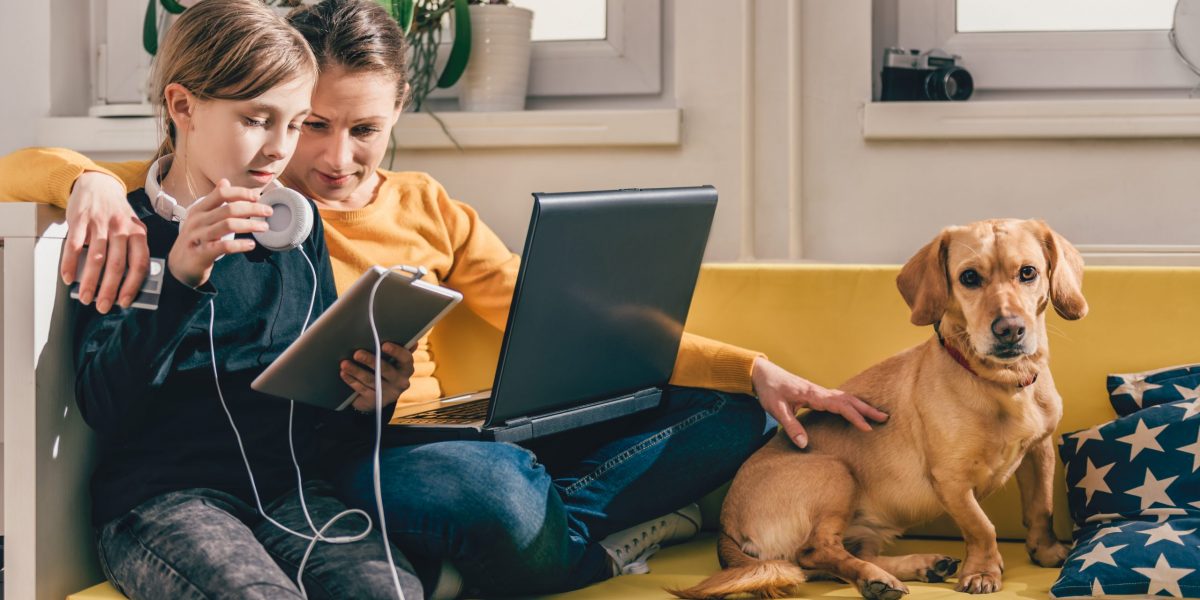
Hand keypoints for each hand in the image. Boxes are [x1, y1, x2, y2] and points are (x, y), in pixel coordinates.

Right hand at [61, 171, 148, 312]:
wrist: (98, 185)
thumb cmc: (117, 214)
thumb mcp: (132, 228)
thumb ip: (133, 250)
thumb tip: (128, 283)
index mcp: (138, 233)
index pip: (139, 264)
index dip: (132, 285)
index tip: (124, 302)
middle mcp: (121, 228)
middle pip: (117, 265)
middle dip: (109, 290)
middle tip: (103, 307)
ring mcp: (100, 224)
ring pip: (96, 258)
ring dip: (90, 281)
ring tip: (85, 298)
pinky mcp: (80, 220)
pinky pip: (74, 245)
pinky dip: (70, 264)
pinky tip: (68, 278)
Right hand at [167, 179, 270, 287]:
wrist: (178, 267)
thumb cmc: (194, 241)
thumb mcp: (200, 218)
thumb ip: (214, 201)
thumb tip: (225, 182)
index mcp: (198, 210)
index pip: (221, 194)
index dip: (240, 193)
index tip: (256, 196)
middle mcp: (198, 221)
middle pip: (229, 209)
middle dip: (252, 208)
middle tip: (268, 212)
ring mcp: (199, 237)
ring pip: (228, 225)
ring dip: (250, 225)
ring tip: (264, 227)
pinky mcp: (202, 254)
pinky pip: (224, 246)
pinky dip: (240, 245)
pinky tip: (251, 244)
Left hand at [341, 343, 414, 411]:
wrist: (379, 396)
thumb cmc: (386, 370)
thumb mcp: (394, 361)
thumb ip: (400, 350)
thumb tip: (413, 341)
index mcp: (406, 369)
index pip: (406, 359)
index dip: (396, 352)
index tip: (384, 345)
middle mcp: (400, 382)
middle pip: (385, 370)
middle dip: (370, 361)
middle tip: (357, 353)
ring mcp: (388, 393)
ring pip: (371, 380)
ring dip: (356, 371)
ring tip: (344, 363)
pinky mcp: (375, 401)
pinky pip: (362, 389)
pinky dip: (351, 380)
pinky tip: (344, 373)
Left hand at [751, 357, 887, 448]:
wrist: (763, 374)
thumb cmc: (769, 390)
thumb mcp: (777, 410)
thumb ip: (791, 426)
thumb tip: (804, 444)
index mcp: (813, 395)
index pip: (839, 406)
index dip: (854, 417)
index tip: (867, 427)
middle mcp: (819, 392)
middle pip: (848, 400)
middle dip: (867, 409)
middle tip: (885, 418)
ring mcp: (819, 392)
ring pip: (845, 398)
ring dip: (862, 406)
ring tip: (877, 414)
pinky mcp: (816, 394)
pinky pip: (838, 399)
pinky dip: (851, 403)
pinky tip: (857, 409)